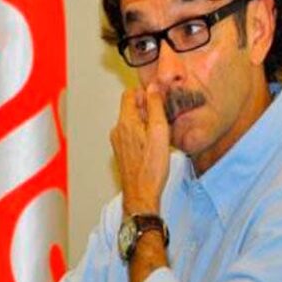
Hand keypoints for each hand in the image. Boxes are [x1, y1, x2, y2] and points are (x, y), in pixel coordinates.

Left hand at [110, 83, 169, 215]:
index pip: (130, 94)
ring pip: (131, 122)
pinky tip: (153, 146)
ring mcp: (118, 141)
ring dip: (146, 122)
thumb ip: (155, 106)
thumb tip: (154, 87)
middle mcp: (118, 130)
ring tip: (160, 135)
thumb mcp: (160, 132)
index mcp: (125, 122)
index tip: (158, 100)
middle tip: (163, 119)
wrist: (141, 194)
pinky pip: (131, 134)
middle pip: (131, 108)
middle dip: (147, 109)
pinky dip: (142, 134)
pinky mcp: (122, 151)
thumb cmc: (151, 168)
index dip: (145, 93)